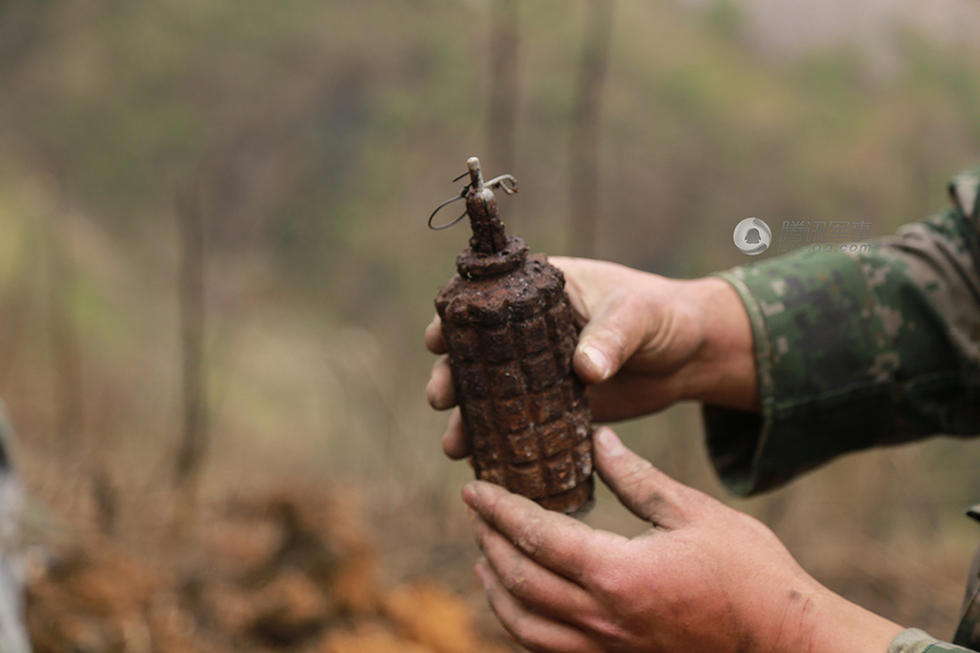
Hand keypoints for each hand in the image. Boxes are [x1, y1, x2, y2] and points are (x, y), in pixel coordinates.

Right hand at [425, 257, 756, 458]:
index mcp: (540, 293)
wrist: (691, 355)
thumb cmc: (663, 317)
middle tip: (441, 396)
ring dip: (467, 418)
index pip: (486, 302)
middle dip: (451, 375)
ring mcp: (537, 373)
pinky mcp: (552, 408)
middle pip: (475, 353)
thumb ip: (610, 337)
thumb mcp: (638, 316)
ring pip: (489, 395)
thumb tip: (584, 369)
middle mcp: (528, 333)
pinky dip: (499, 443)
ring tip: (454, 444)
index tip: (436, 339)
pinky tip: (484, 464)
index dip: (454, 319)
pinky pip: (518, 426)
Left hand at [463, 427, 902, 652]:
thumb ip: (638, 480)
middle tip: (477, 513)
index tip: (474, 488)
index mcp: (617, 574)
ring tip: (485, 559)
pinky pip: (550, 652)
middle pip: (519, 581)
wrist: (788, 645)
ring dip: (497, 589)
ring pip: (526, 626)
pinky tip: (522, 608)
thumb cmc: (753, 577)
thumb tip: (597, 440)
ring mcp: (608, 650)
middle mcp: (603, 619)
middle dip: (489, 542)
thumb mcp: (697, 514)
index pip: (536, 536)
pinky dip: (523, 627)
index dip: (499, 510)